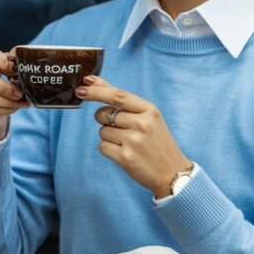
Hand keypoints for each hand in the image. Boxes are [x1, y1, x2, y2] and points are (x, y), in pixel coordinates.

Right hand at [0, 45, 28, 143]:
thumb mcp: (1, 74)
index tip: (14, 69)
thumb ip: (9, 67)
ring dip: (8, 101)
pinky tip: (14, 108)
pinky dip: (5, 110)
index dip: (1, 59)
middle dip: (3, 86)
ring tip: (21, 102)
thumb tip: (21, 63)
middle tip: (19, 92)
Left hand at [77, 75, 191, 197]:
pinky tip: (124, 153)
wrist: (172, 172)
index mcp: (149, 110)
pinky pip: (102, 147)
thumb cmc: (157, 142)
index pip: (117, 95)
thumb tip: (91, 80)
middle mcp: (142, 124)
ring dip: (109, 137)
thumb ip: (121, 99)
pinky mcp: (125, 158)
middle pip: (104, 114)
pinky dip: (109, 150)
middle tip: (122, 129)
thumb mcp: (148, 117)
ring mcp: (134, 141)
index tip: (81, 88)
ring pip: (102, 131)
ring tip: (128, 144)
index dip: (96, 91)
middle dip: (104, 119)